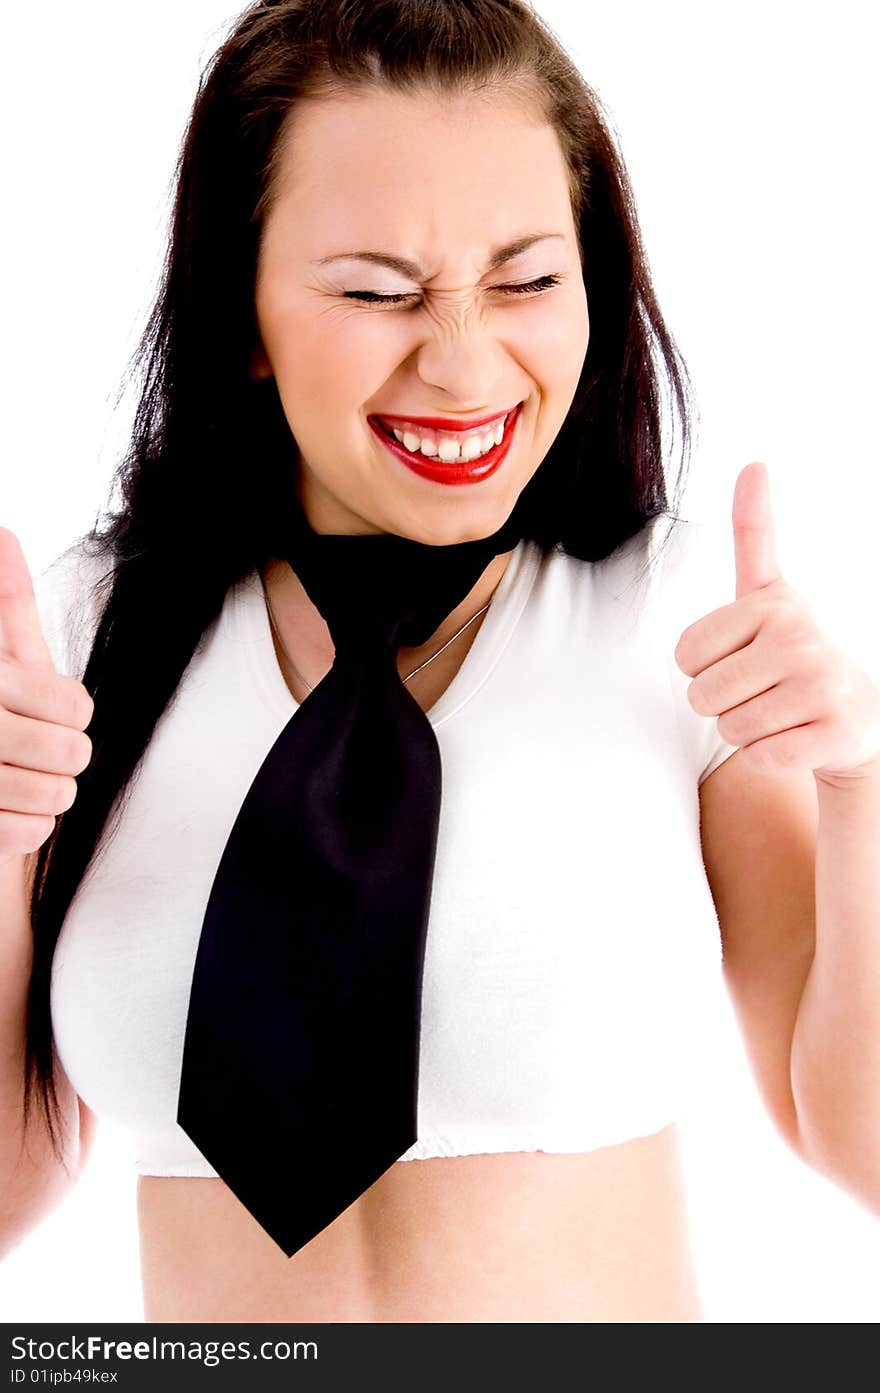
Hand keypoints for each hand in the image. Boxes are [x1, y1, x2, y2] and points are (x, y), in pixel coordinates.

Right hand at [0, 528, 94, 862]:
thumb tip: (3, 532)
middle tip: (54, 756)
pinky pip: (26, 833)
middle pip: (70, 753)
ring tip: (37, 784)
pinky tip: (17, 813)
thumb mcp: (3, 656)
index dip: (73, 712)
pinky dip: (31, 830)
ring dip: (52, 795)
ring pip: (51, 796)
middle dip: (67, 757)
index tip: (60, 712)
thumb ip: (4, 601)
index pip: (72, 704)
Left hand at [673, 462, 879, 782]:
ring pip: (729, 729)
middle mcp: (802, 637)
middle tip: (761, 691)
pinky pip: (762, 758)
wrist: (856, 714)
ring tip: (780, 712)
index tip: (741, 655)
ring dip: (745, 732)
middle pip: (701, 695)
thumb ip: (754, 532)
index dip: (701, 667)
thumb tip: (754, 462)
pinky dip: (770, 757)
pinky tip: (797, 737)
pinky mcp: (834, 734)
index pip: (685, 655)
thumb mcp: (770, 591)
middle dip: (720, 704)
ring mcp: (822, 686)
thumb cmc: (794, 652)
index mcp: (774, 604)